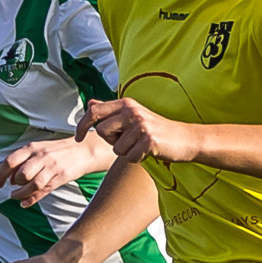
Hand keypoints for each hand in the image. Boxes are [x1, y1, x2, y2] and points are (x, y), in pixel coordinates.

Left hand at [0, 135, 108, 205]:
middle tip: (13, 187)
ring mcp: (52, 167)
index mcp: (32, 148)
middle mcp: (41, 156)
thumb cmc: (56, 151)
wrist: (82, 150)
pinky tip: (25, 203)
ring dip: (21, 194)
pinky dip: (31, 199)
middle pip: (21, 175)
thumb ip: (23, 161)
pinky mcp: (61, 177)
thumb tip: (9, 178)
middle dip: (14, 184)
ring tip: (17, 196)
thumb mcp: (38, 150)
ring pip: (32, 185)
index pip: (10, 161)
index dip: (1, 175)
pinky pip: (43, 191)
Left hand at [80, 97, 199, 163]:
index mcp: (126, 104)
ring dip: (126, 152)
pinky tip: (147, 152)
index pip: (94, 111)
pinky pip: (130, 157)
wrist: (184, 139)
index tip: (77, 138)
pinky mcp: (148, 140)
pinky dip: (137, 158)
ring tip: (140, 145)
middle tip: (128, 140)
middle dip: (110, 141)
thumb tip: (90, 104)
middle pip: (101, 132)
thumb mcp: (132, 116)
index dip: (81, 125)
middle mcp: (132, 111)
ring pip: (116, 148)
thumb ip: (110, 111)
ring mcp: (141, 125)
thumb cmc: (155, 130)